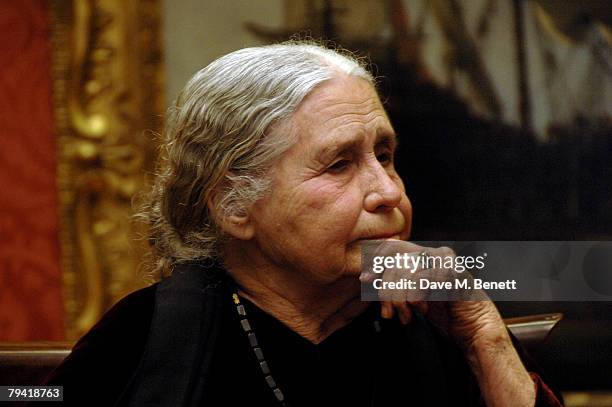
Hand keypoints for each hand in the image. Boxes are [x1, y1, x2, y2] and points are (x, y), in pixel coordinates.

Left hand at [375, 242, 507, 349]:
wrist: (473, 328)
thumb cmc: (444, 313)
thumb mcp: (411, 297)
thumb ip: (393, 284)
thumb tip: (366, 277)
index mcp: (422, 256)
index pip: (391, 248)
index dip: (375, 262)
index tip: (366, 280)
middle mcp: (432, 253)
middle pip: (395, 262)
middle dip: (387, 291)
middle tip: (389, 313)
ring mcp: (444, 260)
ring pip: (406, 270)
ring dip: (402, 298)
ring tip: (408, 314)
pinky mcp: (453, 269)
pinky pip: (422, 278)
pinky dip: (416, 297)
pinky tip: (424, 308)